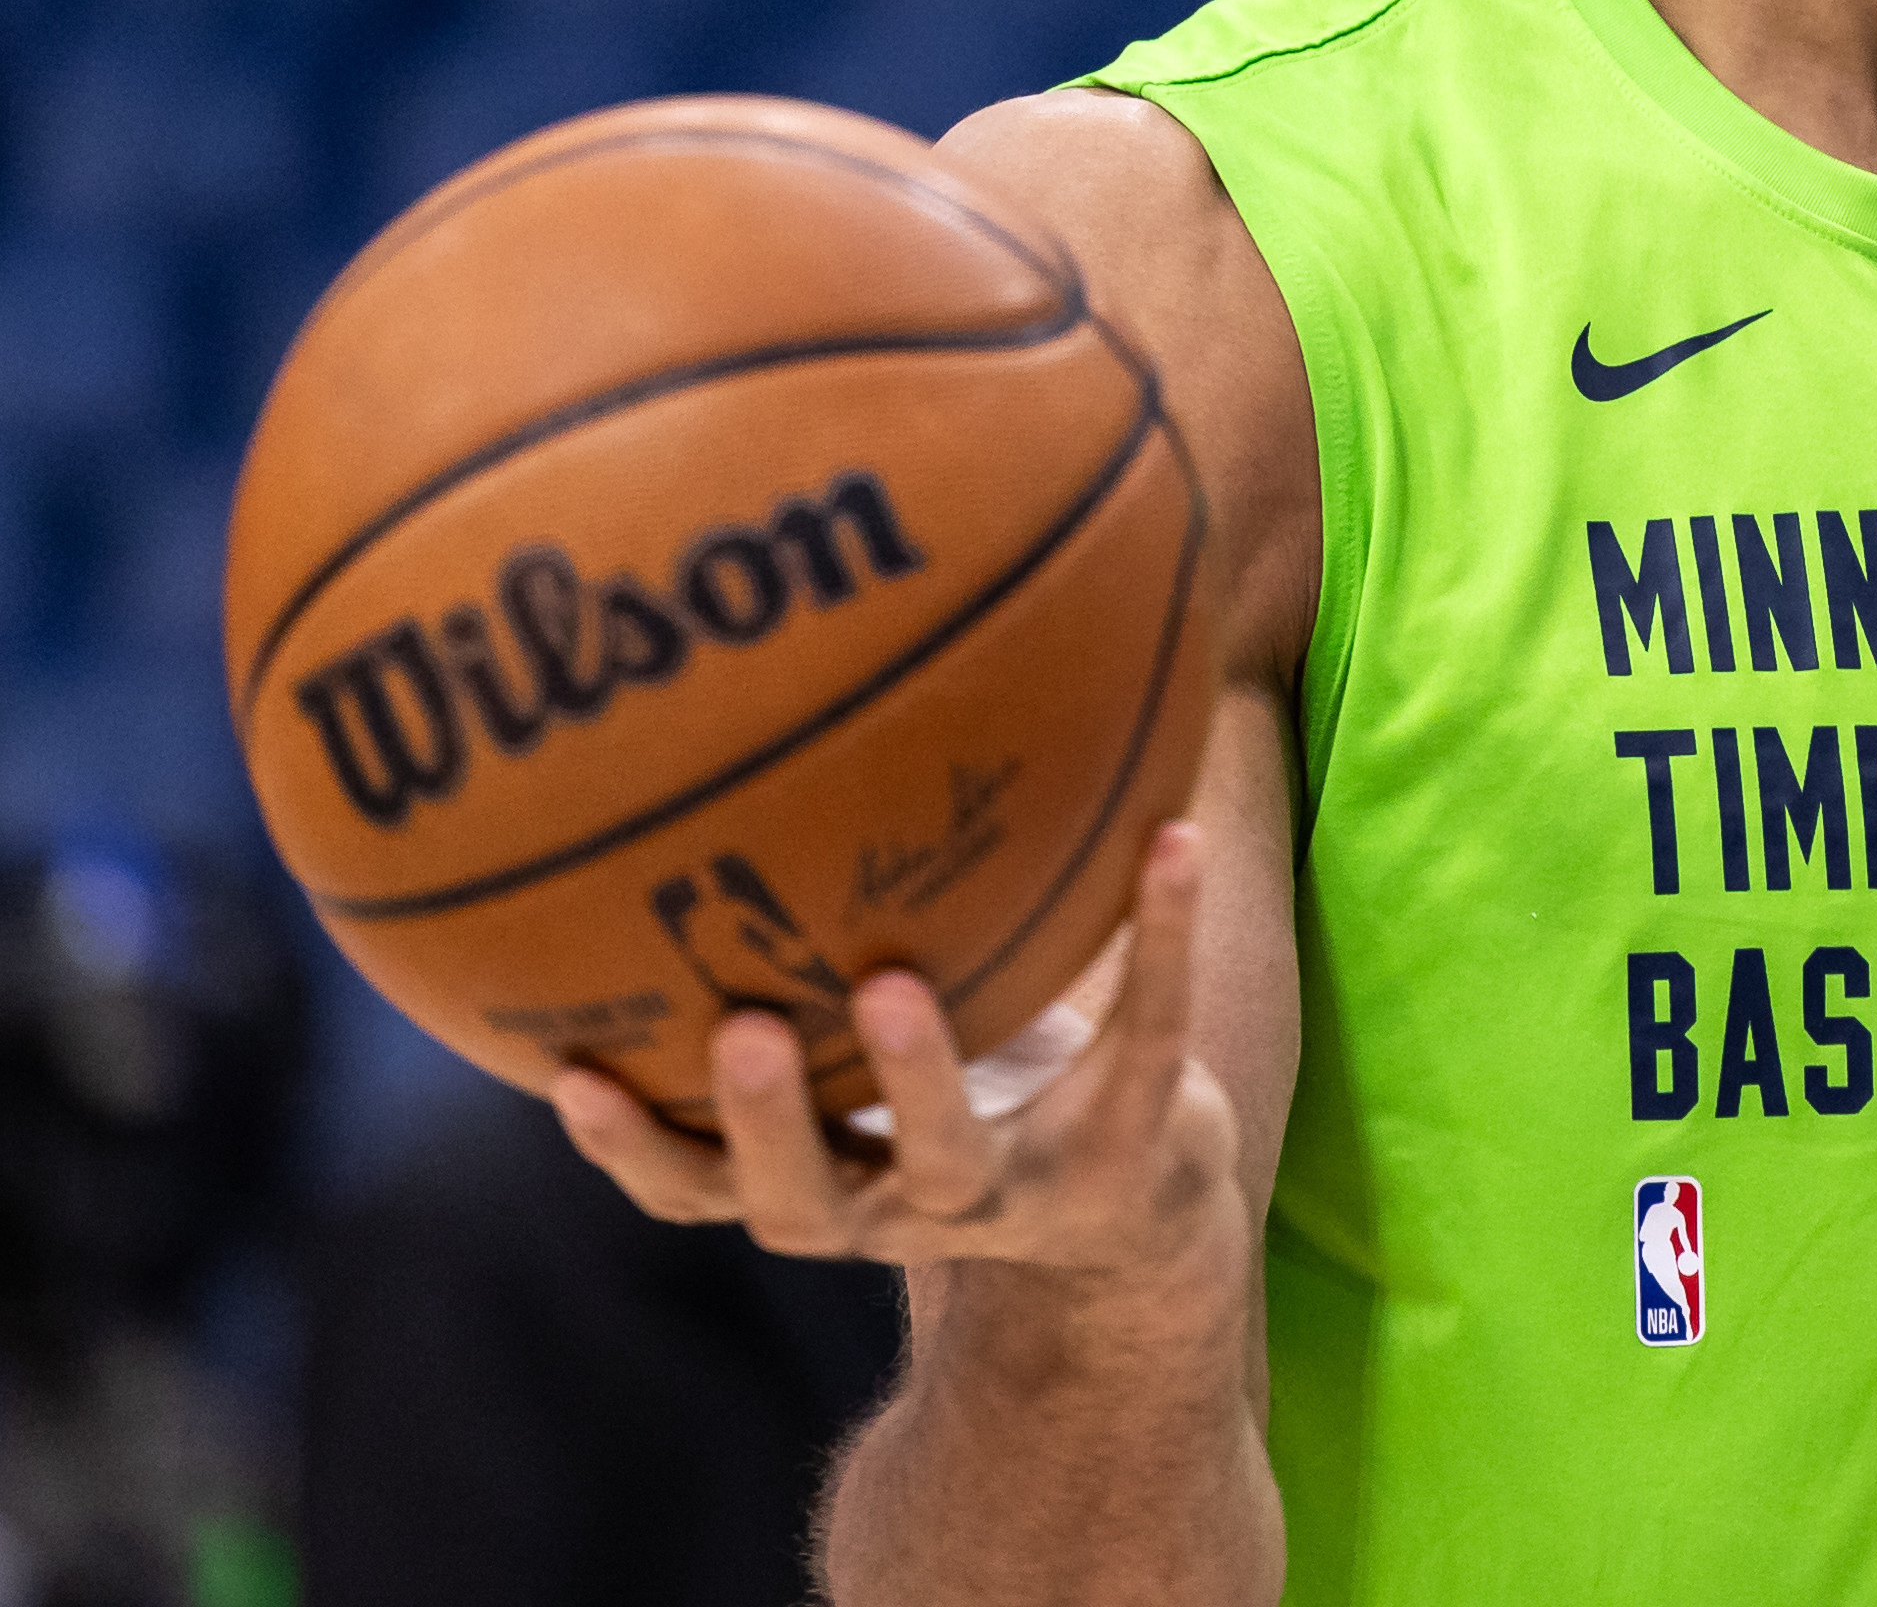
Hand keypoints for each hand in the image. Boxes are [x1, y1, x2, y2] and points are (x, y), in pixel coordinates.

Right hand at [553, 822, 1235, 1275]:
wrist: (1143, 1213)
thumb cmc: (976, 1101)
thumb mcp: (878, 1061)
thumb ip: (797, 977)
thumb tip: (704, 794)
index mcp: (827, 1187)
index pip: (702, 1190)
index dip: (637, 1149)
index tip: (571, 1073)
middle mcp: (905, 1211)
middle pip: (807, 1206)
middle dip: (763, 1124)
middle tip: (735, 1030)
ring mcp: (1018, 1194)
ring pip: (953, 1159)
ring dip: (921, 1075)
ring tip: (892, 981)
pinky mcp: (1133, 1148)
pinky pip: (1147, 1037)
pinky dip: (1161, 938)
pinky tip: (1174, 842)